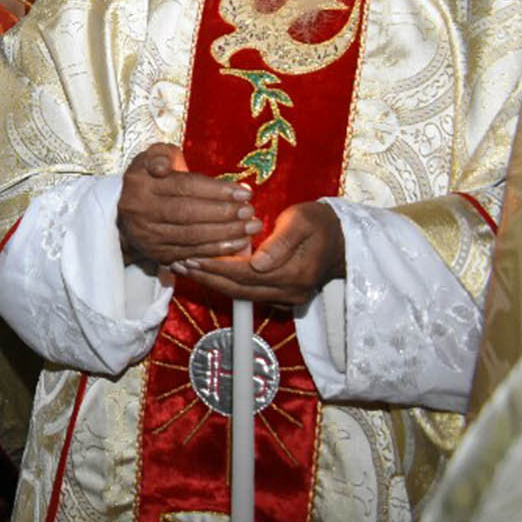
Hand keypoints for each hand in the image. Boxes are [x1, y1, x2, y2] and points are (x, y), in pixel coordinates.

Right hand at [116, 144, 260, 266]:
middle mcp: (140, 210)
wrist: (128, 212)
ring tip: (251, 227)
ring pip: (191, 236)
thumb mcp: (151, 157)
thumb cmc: (150, 178)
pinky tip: (238, 244)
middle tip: (250, 211)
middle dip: (223, 213)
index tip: (244, 191)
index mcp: (139, 182)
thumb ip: (161, 154)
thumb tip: (165, 166)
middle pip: (187, 213)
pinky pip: (191, 253)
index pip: (183, 186)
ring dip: (225, 233)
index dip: (216, 190)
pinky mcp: (157, 254)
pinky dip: (217, 250)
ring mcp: (148, 235)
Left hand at [185, 201, 344, 306]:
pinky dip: (227, 285)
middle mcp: (291, 292)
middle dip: (206, 277)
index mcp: (295, 273)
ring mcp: (288, 299)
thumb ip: (280, 242)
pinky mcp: (284, 299)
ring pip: (242, 295)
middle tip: (178, 263)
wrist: (343, 240)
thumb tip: (258, 263)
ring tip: (186, 268)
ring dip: (213, 283)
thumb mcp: (302, 222)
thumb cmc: (319, 223)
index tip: (191, 255)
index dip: (216, 266)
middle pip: (239, 289)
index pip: (245, 273)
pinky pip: (250, 295)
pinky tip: (208, 273)